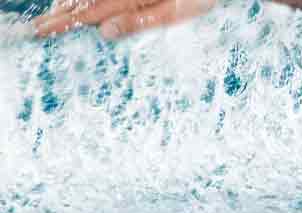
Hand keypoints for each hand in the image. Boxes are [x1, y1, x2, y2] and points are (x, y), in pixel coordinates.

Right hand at [32, 0, 216, 38]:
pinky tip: (76, 3)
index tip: (40, 32)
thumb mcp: (175, 13)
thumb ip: (139, 21)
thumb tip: (104, 31)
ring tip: (53, 17)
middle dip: (58, 15)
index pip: (86, 13)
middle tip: (38, 28)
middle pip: (81, 1)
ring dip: (68, 3)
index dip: (61, 23)